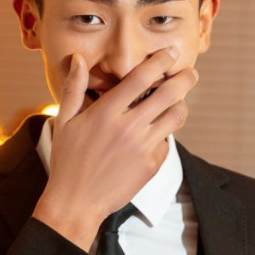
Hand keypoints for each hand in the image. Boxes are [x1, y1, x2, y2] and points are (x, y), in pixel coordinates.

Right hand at [32, 47, 197, 250]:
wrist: (76, 202)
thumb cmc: (67, 161)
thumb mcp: (64, 121)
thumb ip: (74, 88)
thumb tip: (78, 59)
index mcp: (107, 112)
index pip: (142, 77)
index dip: (160, 61)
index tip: (171, 52)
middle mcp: (129, 127)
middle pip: (169, 93)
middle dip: (184, 78)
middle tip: (191, 72)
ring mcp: (143, 147)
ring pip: (176, 117)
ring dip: (181, 105)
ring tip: (178, 101)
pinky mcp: (151, 165)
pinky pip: (167, 142)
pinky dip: (165, 133)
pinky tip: (156, 133)